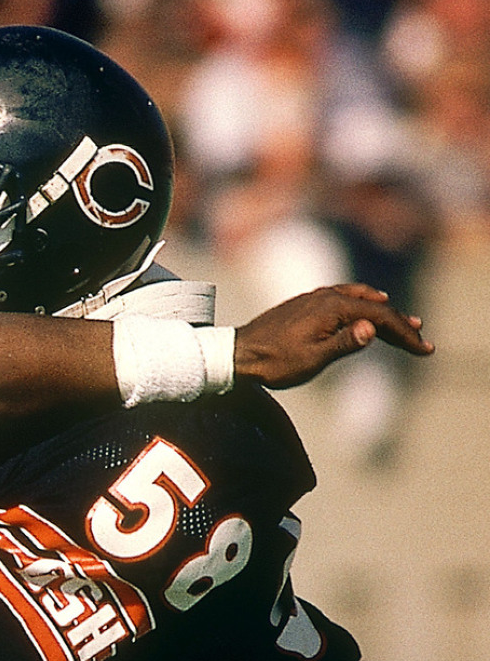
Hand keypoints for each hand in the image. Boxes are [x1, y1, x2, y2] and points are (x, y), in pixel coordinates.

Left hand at [235, 283, 433, 388]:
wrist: (237, 354)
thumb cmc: (273, 362)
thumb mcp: (312, 359)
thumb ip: (344, 343)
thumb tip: (372, 328)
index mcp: (332, 309)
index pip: (380, 317)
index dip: (405, 333)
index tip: (424, 349)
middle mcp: (325, 297)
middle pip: (372, 306)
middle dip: (399, 322)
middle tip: (420, 338)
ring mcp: (314, 299)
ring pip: (358, 300)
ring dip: (382, 310)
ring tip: (402, 322)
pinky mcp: (304, 304)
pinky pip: (342, 298)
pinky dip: (361, 304)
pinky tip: (364, 310)